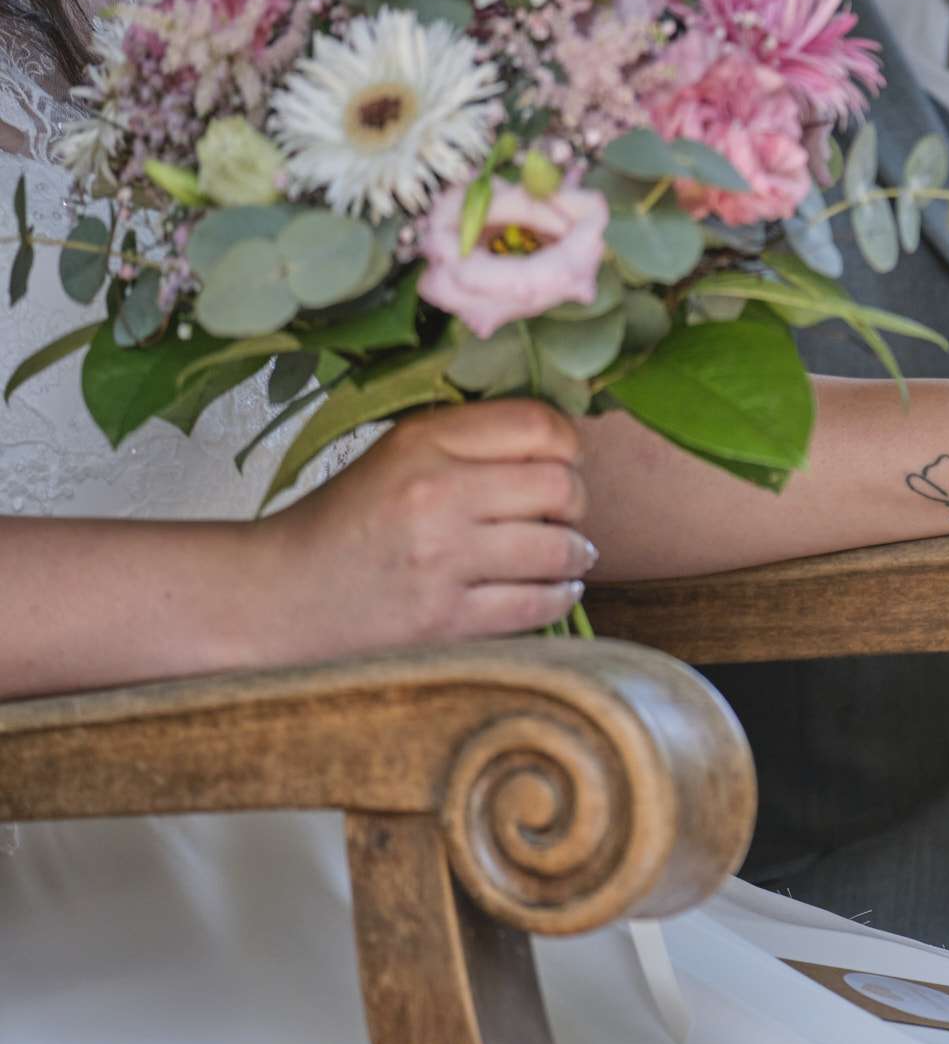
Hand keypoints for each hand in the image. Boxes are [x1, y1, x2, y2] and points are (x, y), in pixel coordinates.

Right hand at [261, 400, 596, 652]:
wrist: (278, 594)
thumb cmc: (348, 520)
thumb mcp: (397, 454)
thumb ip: (472, 441)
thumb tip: (567, 447)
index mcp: (421, 441)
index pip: (537, 424)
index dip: (567, 444)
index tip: (563, 461)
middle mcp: (434, 494)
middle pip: (561, 486)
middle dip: (575, 502)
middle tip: (563, 513)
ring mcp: (441, 560)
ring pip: (559, 548)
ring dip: (575, 554)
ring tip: (565, 555)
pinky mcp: (445, 619)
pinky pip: (539, 604)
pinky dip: (559, 596)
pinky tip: (553, 588)